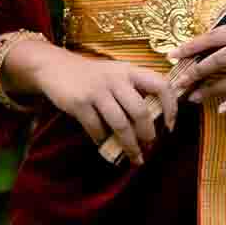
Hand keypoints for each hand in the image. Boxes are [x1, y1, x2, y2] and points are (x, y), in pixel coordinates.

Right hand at [39, 49, 179, 165]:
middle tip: (149, 147)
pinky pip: (96, 128)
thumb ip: (134, 91)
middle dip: (147, 135)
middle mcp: (116, 79)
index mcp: (130, 71)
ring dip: (130, 145)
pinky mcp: (79, 102)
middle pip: (141, 112)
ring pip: (121, 124)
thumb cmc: (92, 76)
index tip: (170, 126)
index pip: (161, 85)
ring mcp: (97, 90)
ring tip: (135, 157)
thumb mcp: (116, 74)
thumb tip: (153, 123)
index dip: (170, 106)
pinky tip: (104, 145)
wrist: (55, 67)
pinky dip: (103, 140)